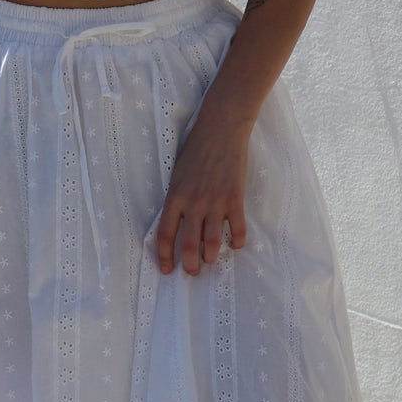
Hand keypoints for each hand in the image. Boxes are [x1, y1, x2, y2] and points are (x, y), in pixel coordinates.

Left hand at [156, 115, 249, 275]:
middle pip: (189, 245)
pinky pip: (237, 229)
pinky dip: (236, 242)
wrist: (221, 129)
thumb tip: (178, 222)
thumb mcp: (177, 174)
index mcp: (175, 197)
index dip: (165, 256)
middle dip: (190, 265)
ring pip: (212, 243)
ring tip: (210, 261)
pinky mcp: (235, 199)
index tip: (167, 269)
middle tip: (193, 272)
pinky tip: (235, 245)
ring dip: (211, 257)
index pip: (165, 234)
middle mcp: (194, 204)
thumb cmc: (196, 149)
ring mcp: (215, 202)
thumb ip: (178, 199)